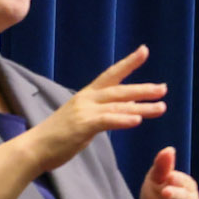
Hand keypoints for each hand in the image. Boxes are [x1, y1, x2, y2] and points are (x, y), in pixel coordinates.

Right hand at [36, 46, 167, 166]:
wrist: (35, 148)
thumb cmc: (62, 135)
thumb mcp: (90, 119)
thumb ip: (110, 110)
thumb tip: (134, 105)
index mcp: (87, 95)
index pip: (111, 74)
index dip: (129, 63)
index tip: (144, 50)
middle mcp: (86, 99)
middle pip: (119, 89)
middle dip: (143, 89)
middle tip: (164, 88)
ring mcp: (83, 111)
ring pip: (117, 105)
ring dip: (142, 106)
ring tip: (162, 107)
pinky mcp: (82, 126)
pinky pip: (106, 120)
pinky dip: (122, 119)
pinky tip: (137, 119)